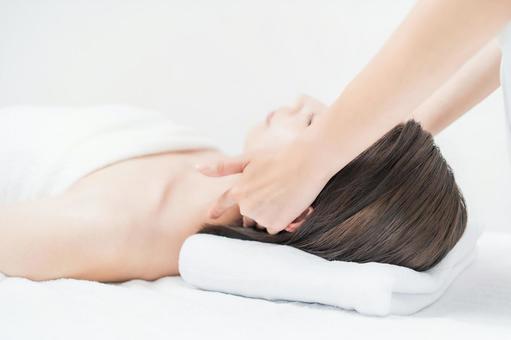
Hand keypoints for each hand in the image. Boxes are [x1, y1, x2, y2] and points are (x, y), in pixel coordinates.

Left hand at [197, 137, 331, 233]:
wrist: (306, 161)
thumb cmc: (278, 156)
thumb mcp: (248, 159)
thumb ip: (222, 167)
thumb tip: (196, 168)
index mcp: (238, 190)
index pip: (222, 203)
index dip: (217, 210)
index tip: (210, 215)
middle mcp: (247, 206)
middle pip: (248, 215)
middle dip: (257, 208)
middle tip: (273, 191)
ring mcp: (261, 216)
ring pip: (261, 223)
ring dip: (269, 215)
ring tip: (283, 197)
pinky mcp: (277, 223)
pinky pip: (274, 228)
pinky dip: (281, 221)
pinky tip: (289, 205)